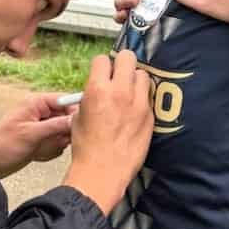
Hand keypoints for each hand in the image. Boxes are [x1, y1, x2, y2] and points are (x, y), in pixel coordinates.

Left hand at [0, 90, 74, 178]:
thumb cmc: (4, 145)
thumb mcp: (32, 134)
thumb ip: (56, 125)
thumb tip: (77, 119)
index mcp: (37, 103)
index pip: (66, 100)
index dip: (74, 113)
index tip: (79, 126)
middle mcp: (42, 113)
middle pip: (68, 119)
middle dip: (61, 134)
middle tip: (51, 142)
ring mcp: (43, 127)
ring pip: (64, 134)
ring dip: (54, 145)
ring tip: (39, 149)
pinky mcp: (43, 140)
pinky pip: (58, 145)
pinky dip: (50, 151)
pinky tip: (37, 154)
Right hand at [67, 50, 152, 213]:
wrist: (102, 172)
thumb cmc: (86, 147)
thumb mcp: (79, 116)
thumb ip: (90, 97)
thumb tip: (100, 90)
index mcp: (98, 89)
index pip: (103, 60)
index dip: (101, 67)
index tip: (102, 74)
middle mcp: (120, 92)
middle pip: (128, 57)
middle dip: (122, 63)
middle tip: (119, 74)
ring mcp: (139, 103)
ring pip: (143, 75)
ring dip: (135, 80)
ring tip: (130, 92)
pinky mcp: (150, 116)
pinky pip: (149, 97)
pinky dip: (143, 99)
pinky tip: (135, 110)